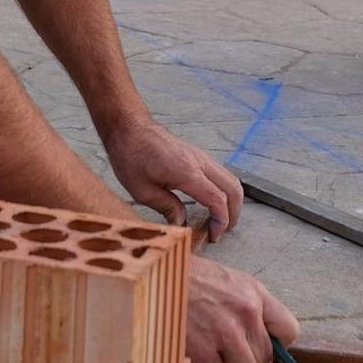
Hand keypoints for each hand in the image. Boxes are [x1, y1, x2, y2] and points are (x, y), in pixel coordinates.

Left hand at [102, 119, 242, 241]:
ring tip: (218, 219)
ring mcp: (200, 156)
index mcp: (187, 172)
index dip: (221, 221)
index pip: (218, 200)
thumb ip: (167, 208)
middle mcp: (199, 162)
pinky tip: (210, 202)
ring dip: (230, 200)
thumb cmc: (131, 155)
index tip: (213, 235)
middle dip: (233, 213)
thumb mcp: (142, 191)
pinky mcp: (196, 155)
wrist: (129, 127)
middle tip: (222, 230)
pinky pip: (219, 174)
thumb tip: (182, 223)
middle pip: (233, 188)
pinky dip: (222, 190)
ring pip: (229, 179)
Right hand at [186, 257, 298, 362]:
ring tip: (214, 357)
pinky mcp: (202, 353)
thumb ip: (249, 307)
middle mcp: (245, 314)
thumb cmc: (188, 280)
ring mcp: (224, 335)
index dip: (277, 345)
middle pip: (266, 360)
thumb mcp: (228, 281)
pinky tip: (195, 354)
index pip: (290, 331)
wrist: (154, 278)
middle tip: (230, 354)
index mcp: (255, 294)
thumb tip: (262, 339)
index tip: (261, 346)